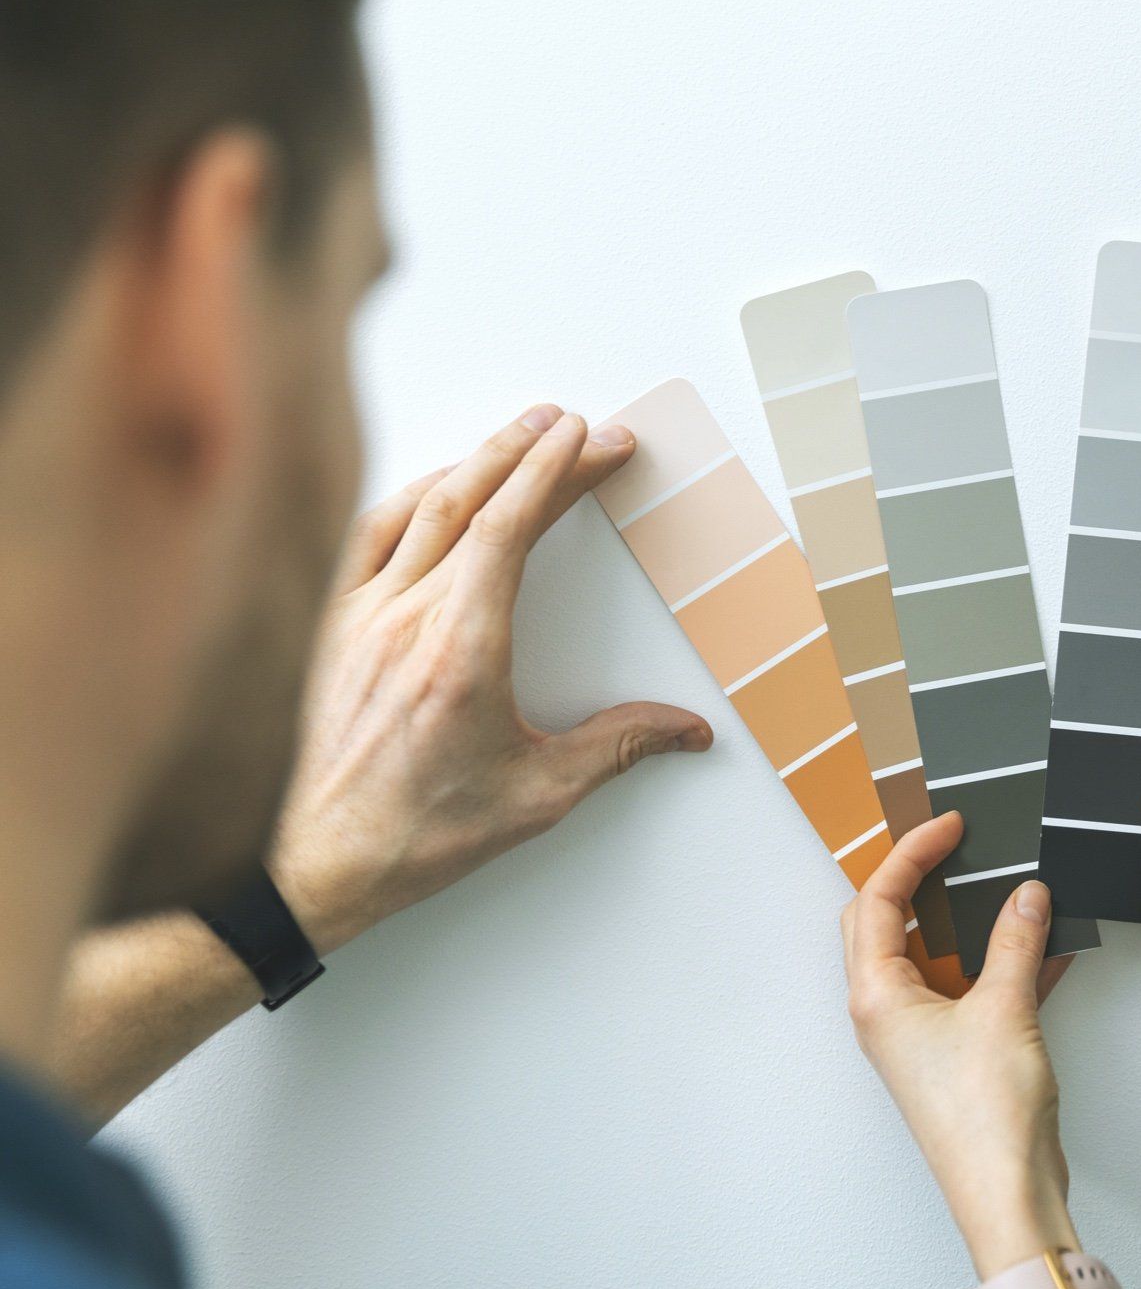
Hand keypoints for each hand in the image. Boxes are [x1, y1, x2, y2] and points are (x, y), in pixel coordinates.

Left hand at [271, 403, 711, 951]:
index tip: (594, 439)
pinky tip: (429, 490)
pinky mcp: (322, 627)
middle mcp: (402, 617)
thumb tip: (687, 731)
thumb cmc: (410, 836)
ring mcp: (352, 615)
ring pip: (413, 506)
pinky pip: (363, 536)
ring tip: (514, 437)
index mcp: (461, 649)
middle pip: (470, 499)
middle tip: (573, 423)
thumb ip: (617, 749)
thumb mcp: (536, 797)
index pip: (512, 526)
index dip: (557, 470)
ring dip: (471, 462)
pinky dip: (406, 498)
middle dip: (528, 449)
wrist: (304, 865)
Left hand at [843, 813, 1121, 1288]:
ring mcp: (918, 1036)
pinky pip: (972, 990)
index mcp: (876, 995)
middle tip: (961, 848)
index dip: (912, 853)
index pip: (877, 900)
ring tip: (1009, 887)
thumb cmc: (985, 1118)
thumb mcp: (1005, 1011)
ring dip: (968, 923)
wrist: (1007, 1195)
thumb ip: (1015, 942)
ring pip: (932, 956)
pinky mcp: (954, 1055)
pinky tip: (1049, 947)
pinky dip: (1002, 964)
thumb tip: (1025, 894)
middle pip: (886, 923)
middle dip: (921, 881)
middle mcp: (886, 1012)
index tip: (950, 825)